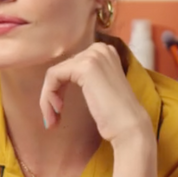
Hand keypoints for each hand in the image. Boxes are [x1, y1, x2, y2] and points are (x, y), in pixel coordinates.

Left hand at [37, 42, 151, 146]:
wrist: (129, 127)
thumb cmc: (115, 116)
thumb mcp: (99, 89)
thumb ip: (86, 79)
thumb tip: (58, 83)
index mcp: (105, 53)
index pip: (71, 67)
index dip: (60, 90)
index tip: (59, 112)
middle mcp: (100, 49)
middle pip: (61, 69)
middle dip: (52, 95)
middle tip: (53, 119)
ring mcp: (93, 56)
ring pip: (55, 74)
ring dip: (48, 99)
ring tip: (53, 119)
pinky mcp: (85, 67)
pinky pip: (53, 76)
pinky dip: (49, 96)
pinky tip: (57, 112)